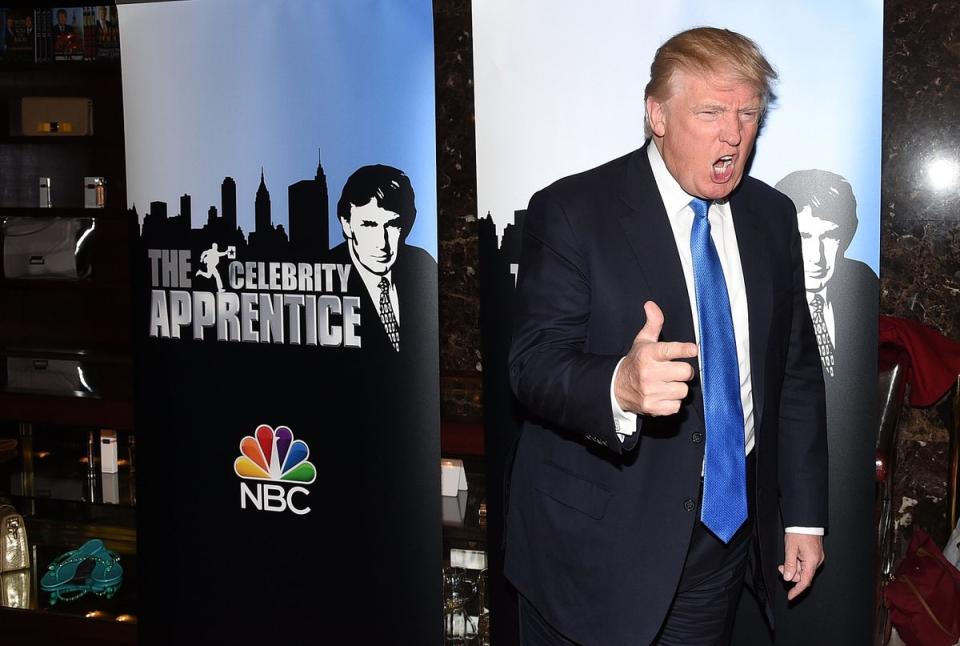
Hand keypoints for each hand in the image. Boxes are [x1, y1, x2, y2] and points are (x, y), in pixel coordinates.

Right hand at [614, 301, 697, 415]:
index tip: (693, 349)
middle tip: (676, 371)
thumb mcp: (642, 341)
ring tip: (667, 384)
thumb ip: (653, 323)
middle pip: (685, 372)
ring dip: (678, 387)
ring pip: (682, 390)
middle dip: (684, 371)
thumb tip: (651, 305)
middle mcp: (649, 372)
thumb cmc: (636, 362)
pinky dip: (672, 402)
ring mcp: (650, 391)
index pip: (670, 350)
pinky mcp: (652, 407)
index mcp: (648, 354)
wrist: (616, 387)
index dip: (684, 349)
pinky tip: (663, 395)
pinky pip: (676, 406)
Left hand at [779, 533, 824, 600]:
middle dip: (791, 574)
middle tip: (781, 568)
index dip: (797, 590)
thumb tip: (788, 578)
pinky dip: (797, 563)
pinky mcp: (815, 554)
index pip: (805, 581)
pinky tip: (792, 557)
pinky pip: (805, 563)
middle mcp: (817, 561)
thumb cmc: (799, 532)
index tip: (790, 597)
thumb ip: (789, 565)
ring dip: (793, 567)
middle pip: (803, 575)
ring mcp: (817, 558)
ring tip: (785, 560)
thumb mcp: (790, 549)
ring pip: (803, 569)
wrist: (805, 520)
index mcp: (812, 561)